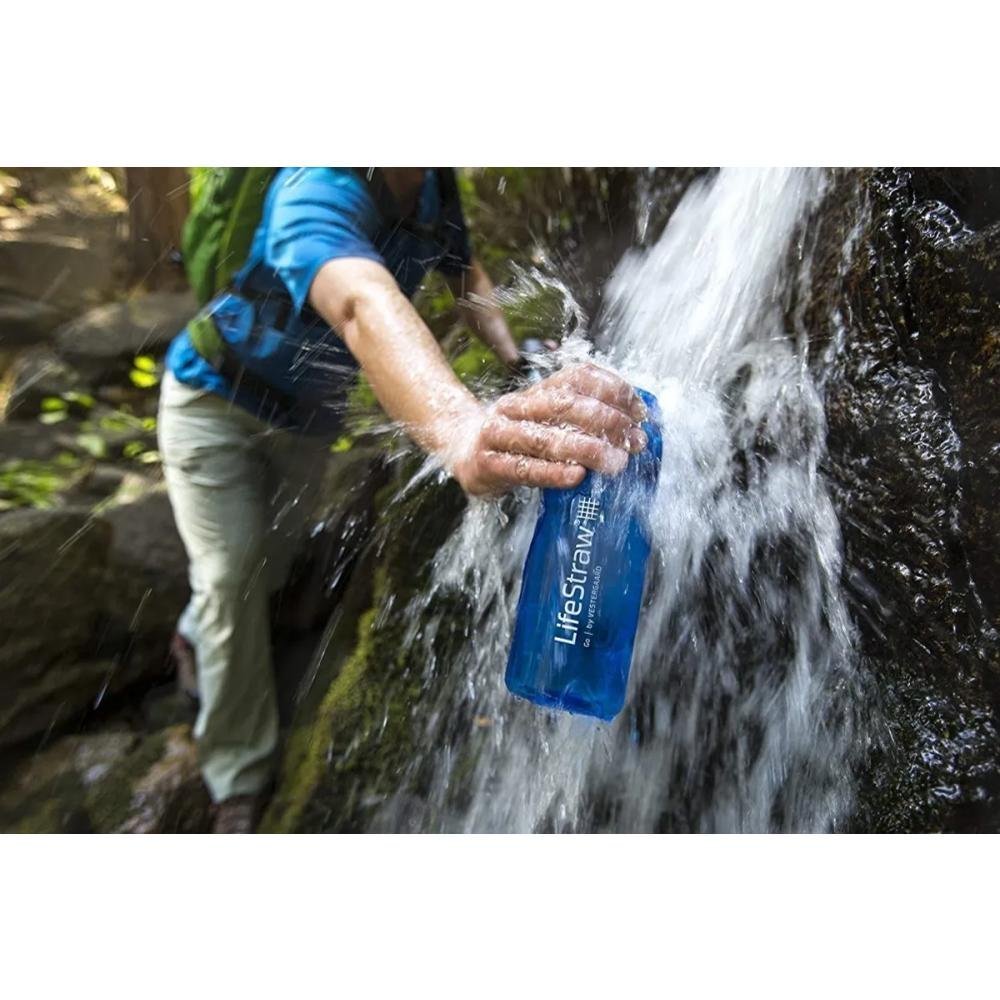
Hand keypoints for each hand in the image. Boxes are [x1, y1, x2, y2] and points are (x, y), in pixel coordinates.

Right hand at [451, 363, 648, 495]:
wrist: (459, 447)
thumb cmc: (516, 437)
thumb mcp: (544, 418)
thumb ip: (579, 417)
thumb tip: (632, 424)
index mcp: (534, 390)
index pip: (578, 377)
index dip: (613, 389)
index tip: (640, 411)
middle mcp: (515, 406)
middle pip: (565, 405)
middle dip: (607, 421)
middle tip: (634, 441)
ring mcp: (496, 434)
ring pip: (546, 438)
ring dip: (587, 449)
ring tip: (616, 461)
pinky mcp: (486, 464)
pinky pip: (524, 468)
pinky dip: (553, 473)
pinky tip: (577, 477)